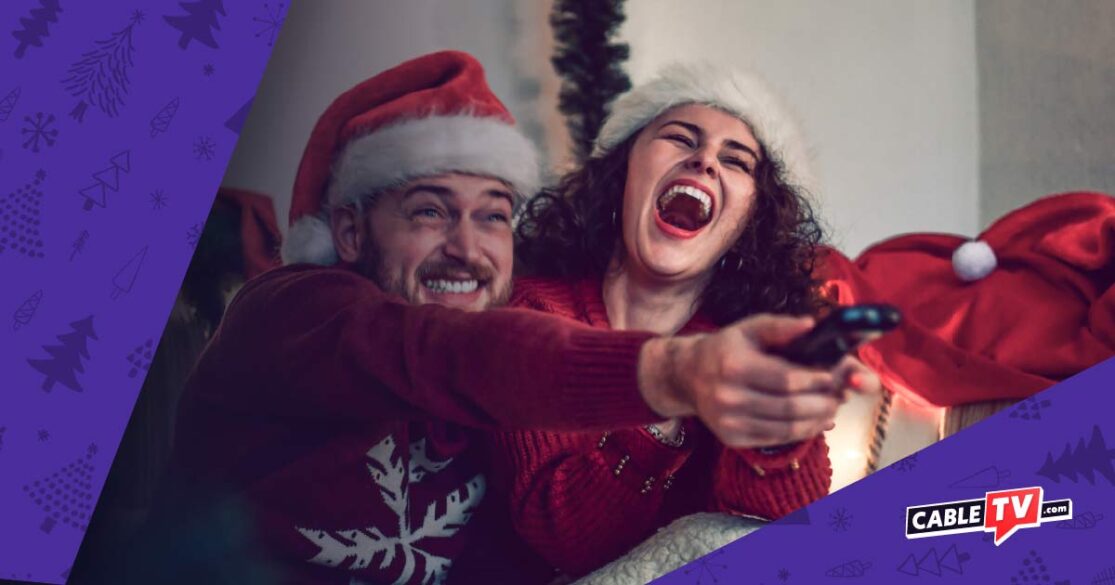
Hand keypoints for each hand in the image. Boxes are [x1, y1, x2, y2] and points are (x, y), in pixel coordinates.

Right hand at [638, 314, 873, 448]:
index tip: (832, 376)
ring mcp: (729, 422)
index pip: (786, 380)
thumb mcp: (749, 328)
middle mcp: (728, 397)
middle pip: (790, 407)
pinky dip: (801, 432)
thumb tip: (811, 325)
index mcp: (734, 366)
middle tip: (838, 396)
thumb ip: (781, 326)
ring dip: (816, 420)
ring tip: (830, 409)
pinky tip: (814, 422)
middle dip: (822, 403)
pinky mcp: (732, 438)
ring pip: (786, 428)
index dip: (816, 380)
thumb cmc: (726, 348)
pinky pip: (776, 439)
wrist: (688, 375)